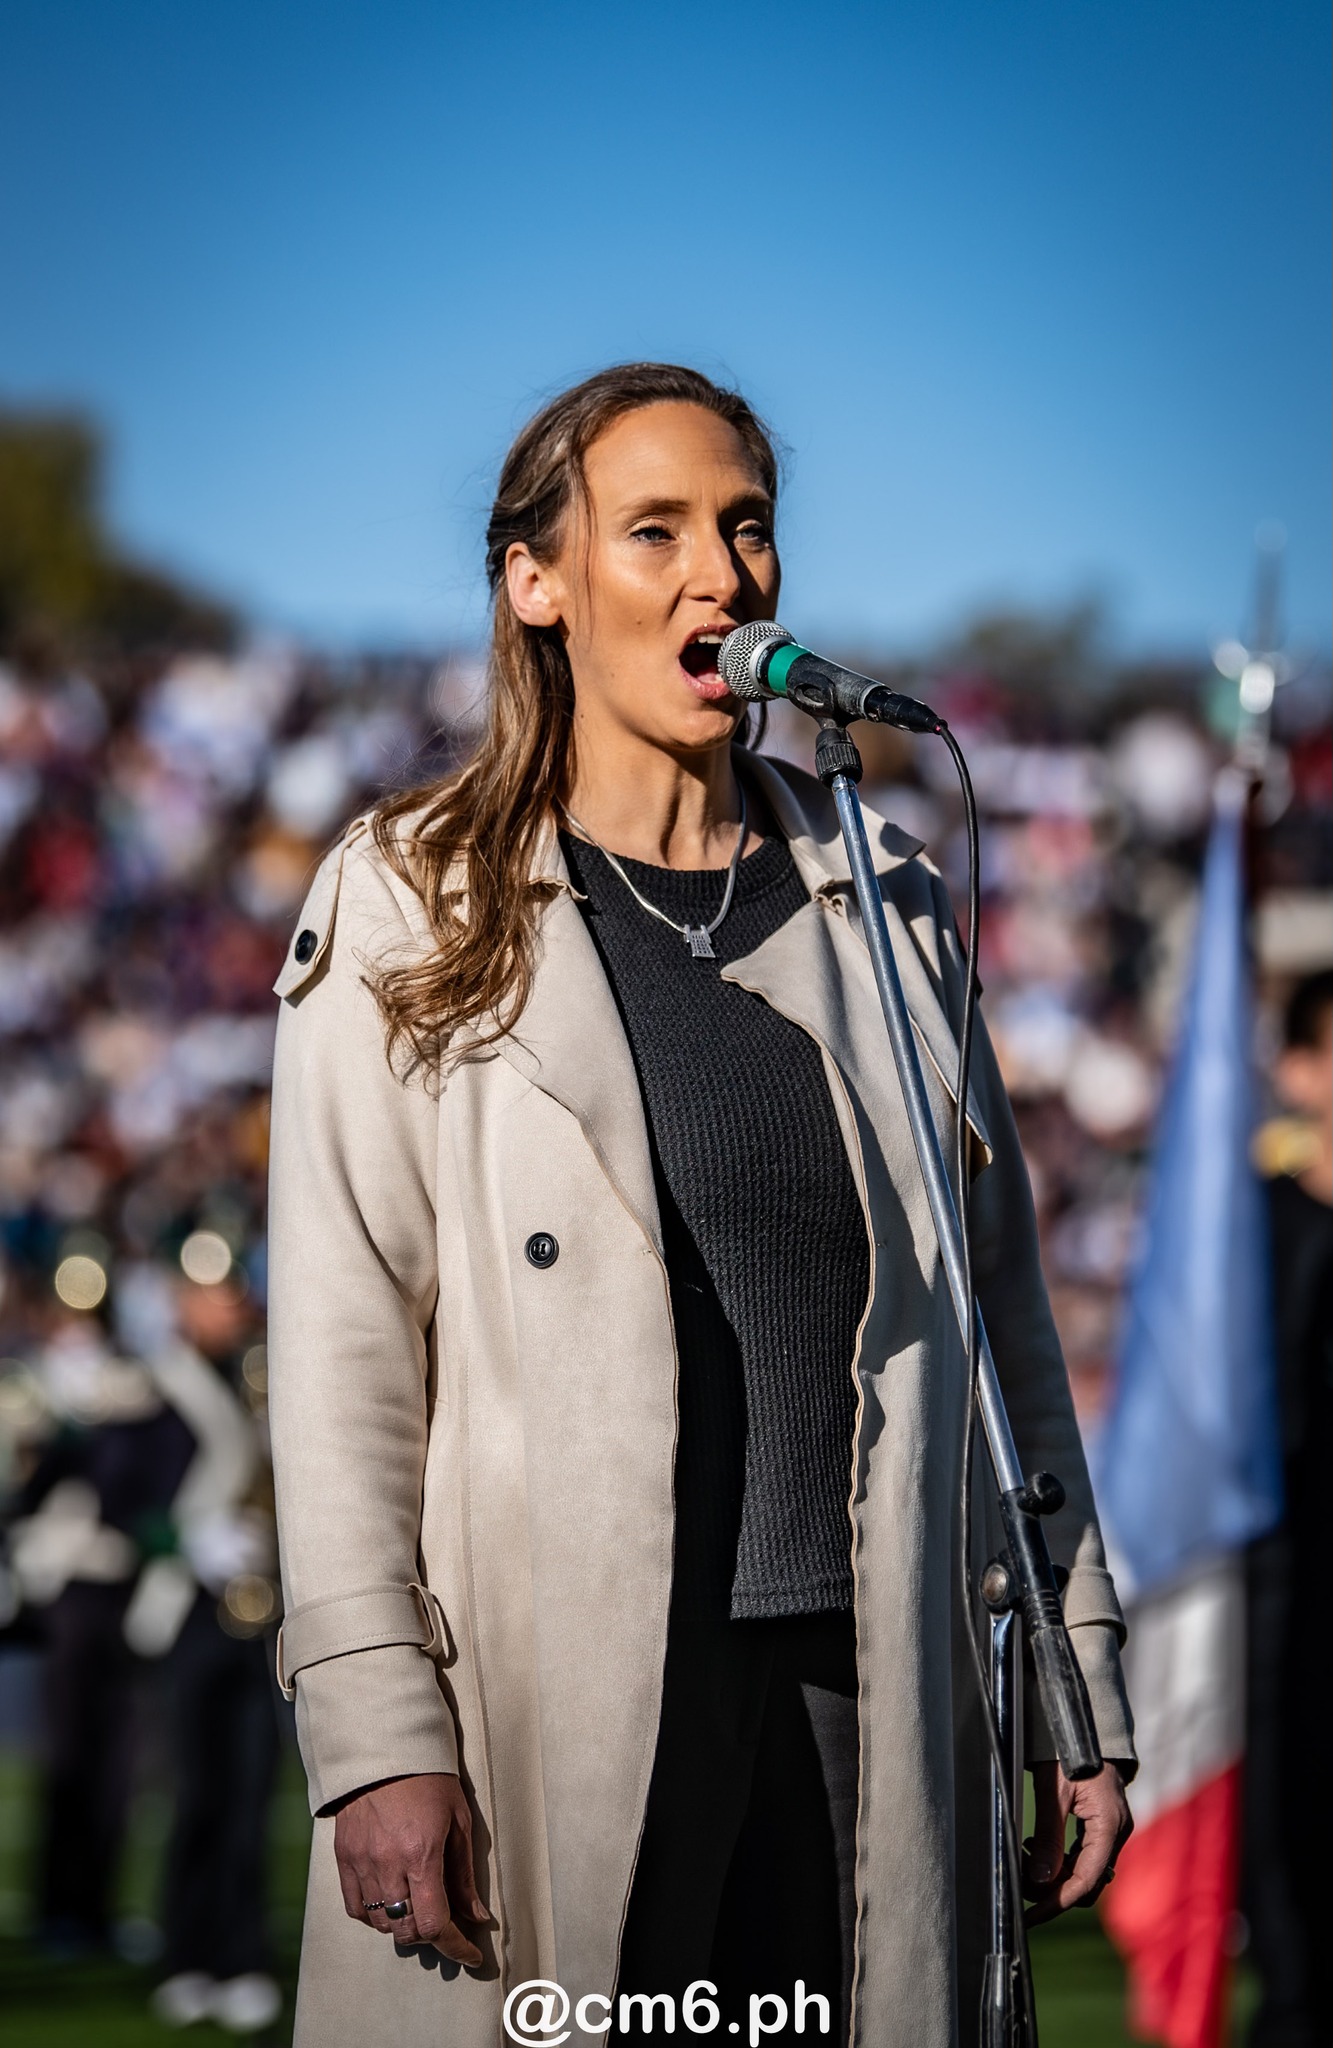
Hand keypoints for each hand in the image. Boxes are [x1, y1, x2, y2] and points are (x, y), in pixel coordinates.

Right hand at [334, 1772, 487, 1964]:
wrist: (382, 1748)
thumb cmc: (429, 1780)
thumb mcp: (458, 1820)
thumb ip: (464, 1875)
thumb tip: (477, 1917)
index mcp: (421, 1854)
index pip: (434, 1924)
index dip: (454, 1947)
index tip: (470, 1955)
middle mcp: (387, 1864)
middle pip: (405, 1930)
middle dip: (430, 1936)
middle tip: (445, 1925)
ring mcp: (361, 1862)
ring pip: (380, 1923)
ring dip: (402, 1925)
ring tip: (418, 1907)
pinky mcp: (343, 1857)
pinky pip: (355, 1907)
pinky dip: (373, 1915)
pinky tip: (389, 1902)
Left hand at [1023, 1760, 1131, 1925]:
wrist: (1085, 1726)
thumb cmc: (1069, 1752)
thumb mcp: (1052, 1791)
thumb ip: (1048, 1837)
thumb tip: (1040, 1881)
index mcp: (1109, 1826)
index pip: (1085, 1880)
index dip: (1057, 1902)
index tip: (1030, 1914)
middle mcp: (1117, 1833)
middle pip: (1088, 1882)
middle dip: (1054, 1891)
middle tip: (1020, 1886)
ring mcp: (1113, 1830)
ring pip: (1086, 1871)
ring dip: (1056, 1876)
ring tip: (1025, 1860)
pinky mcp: (1105, 1826)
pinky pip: (1086, 1856)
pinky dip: (1063, 1861)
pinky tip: (1038, 1849)